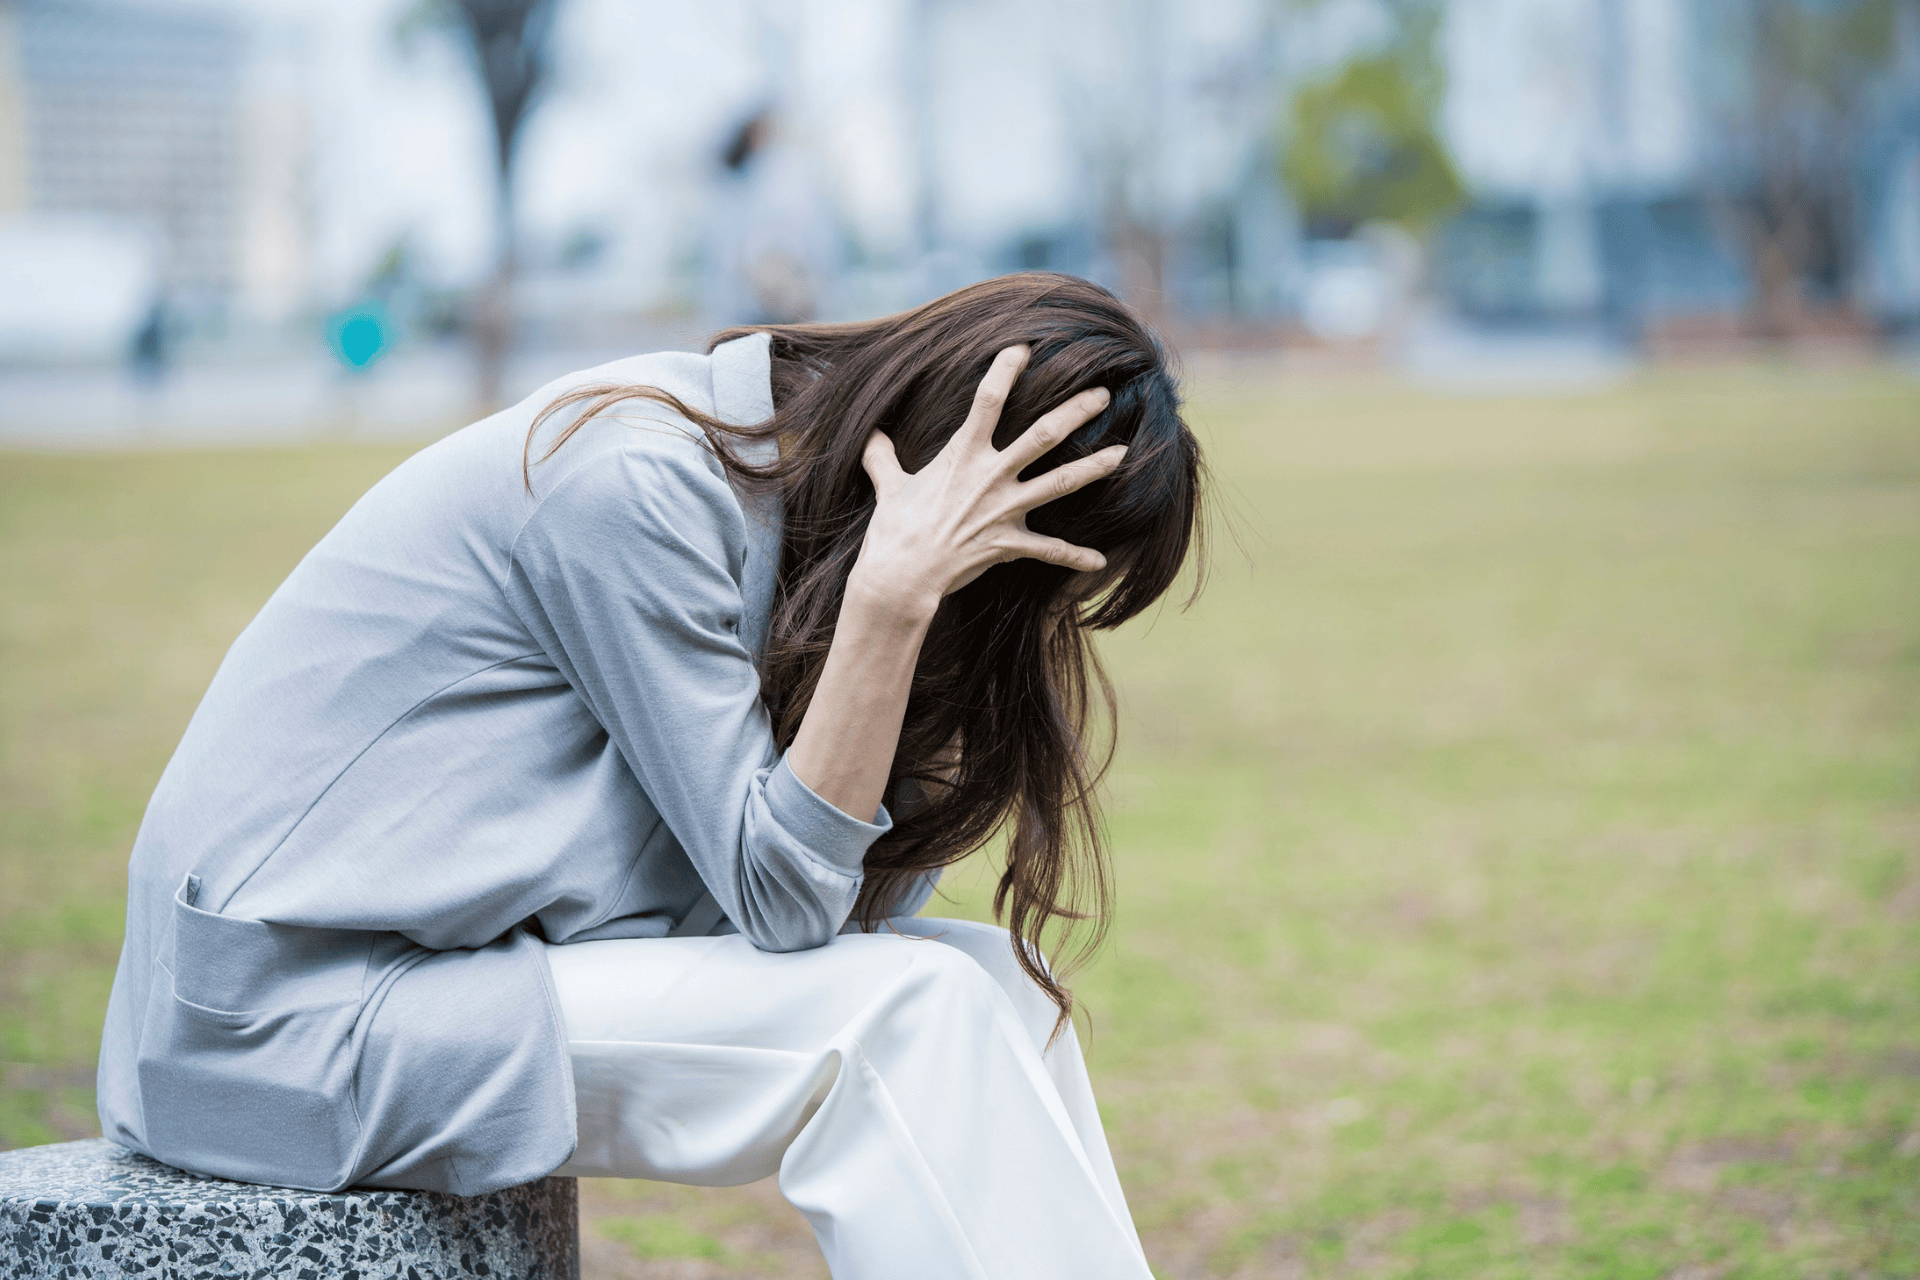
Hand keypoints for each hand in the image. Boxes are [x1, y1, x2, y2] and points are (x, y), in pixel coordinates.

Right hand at [850, 345, 1125, 621]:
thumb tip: (870, 435)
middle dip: (1075, 412)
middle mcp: (990, 476)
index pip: (987, 401)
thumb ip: (881, 456)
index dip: (1005, 371)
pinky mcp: (1008, 544)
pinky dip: (1074, 557)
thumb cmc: (892, 529)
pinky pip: (1049, 551)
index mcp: (962, 455)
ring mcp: (1004, 510)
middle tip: (1103, 394)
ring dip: (1093, 468)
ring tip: (1123, 453)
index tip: (1024, 349)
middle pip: (1042, 435)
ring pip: (1059, 483)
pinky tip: (1099, 561)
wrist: (900, 575)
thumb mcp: (887, 485)